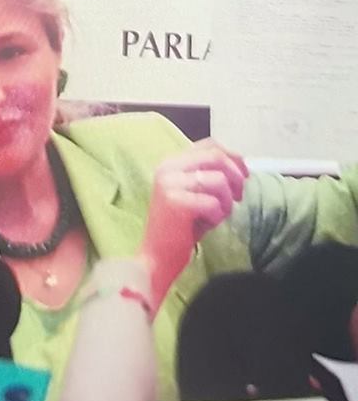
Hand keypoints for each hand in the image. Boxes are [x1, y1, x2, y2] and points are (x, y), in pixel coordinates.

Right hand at [139, 139, 248, 309]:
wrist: (158, 256)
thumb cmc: (181, 226)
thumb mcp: (195, 192)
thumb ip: (209, 173)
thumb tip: (240, 163)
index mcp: (170, 162)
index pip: (210, 144)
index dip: (233, 157)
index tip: (243, 175)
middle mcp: (167, 168)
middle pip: (216, 157)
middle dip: (235, 178)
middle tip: (236, 198)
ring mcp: (169, 183)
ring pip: (218, 181)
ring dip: (226, 202)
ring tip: (215, 215)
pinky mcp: (175, 202)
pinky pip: (214, 203)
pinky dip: (217, 216)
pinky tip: (205, 225)